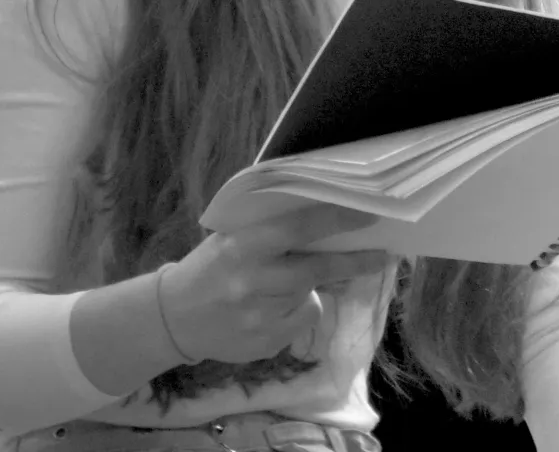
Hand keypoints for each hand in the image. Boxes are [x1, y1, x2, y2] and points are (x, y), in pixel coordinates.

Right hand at [158, 203, 390, 364]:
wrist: (174, 317)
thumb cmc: (212, 266)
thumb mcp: (234, 237)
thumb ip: (274, 229)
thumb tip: (330, 216)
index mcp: (244, 245)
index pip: (300, 228)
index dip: (337, 221)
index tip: (369, 216)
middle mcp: (253, 280)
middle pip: (317, 269)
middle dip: (354, 262)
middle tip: (384, 256)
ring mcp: (260, 316)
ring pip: (311, 297)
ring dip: (306, 290)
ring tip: (275, 288)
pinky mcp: (265, 343)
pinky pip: (301, 321)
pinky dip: (295, 313)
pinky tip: (266, 312)